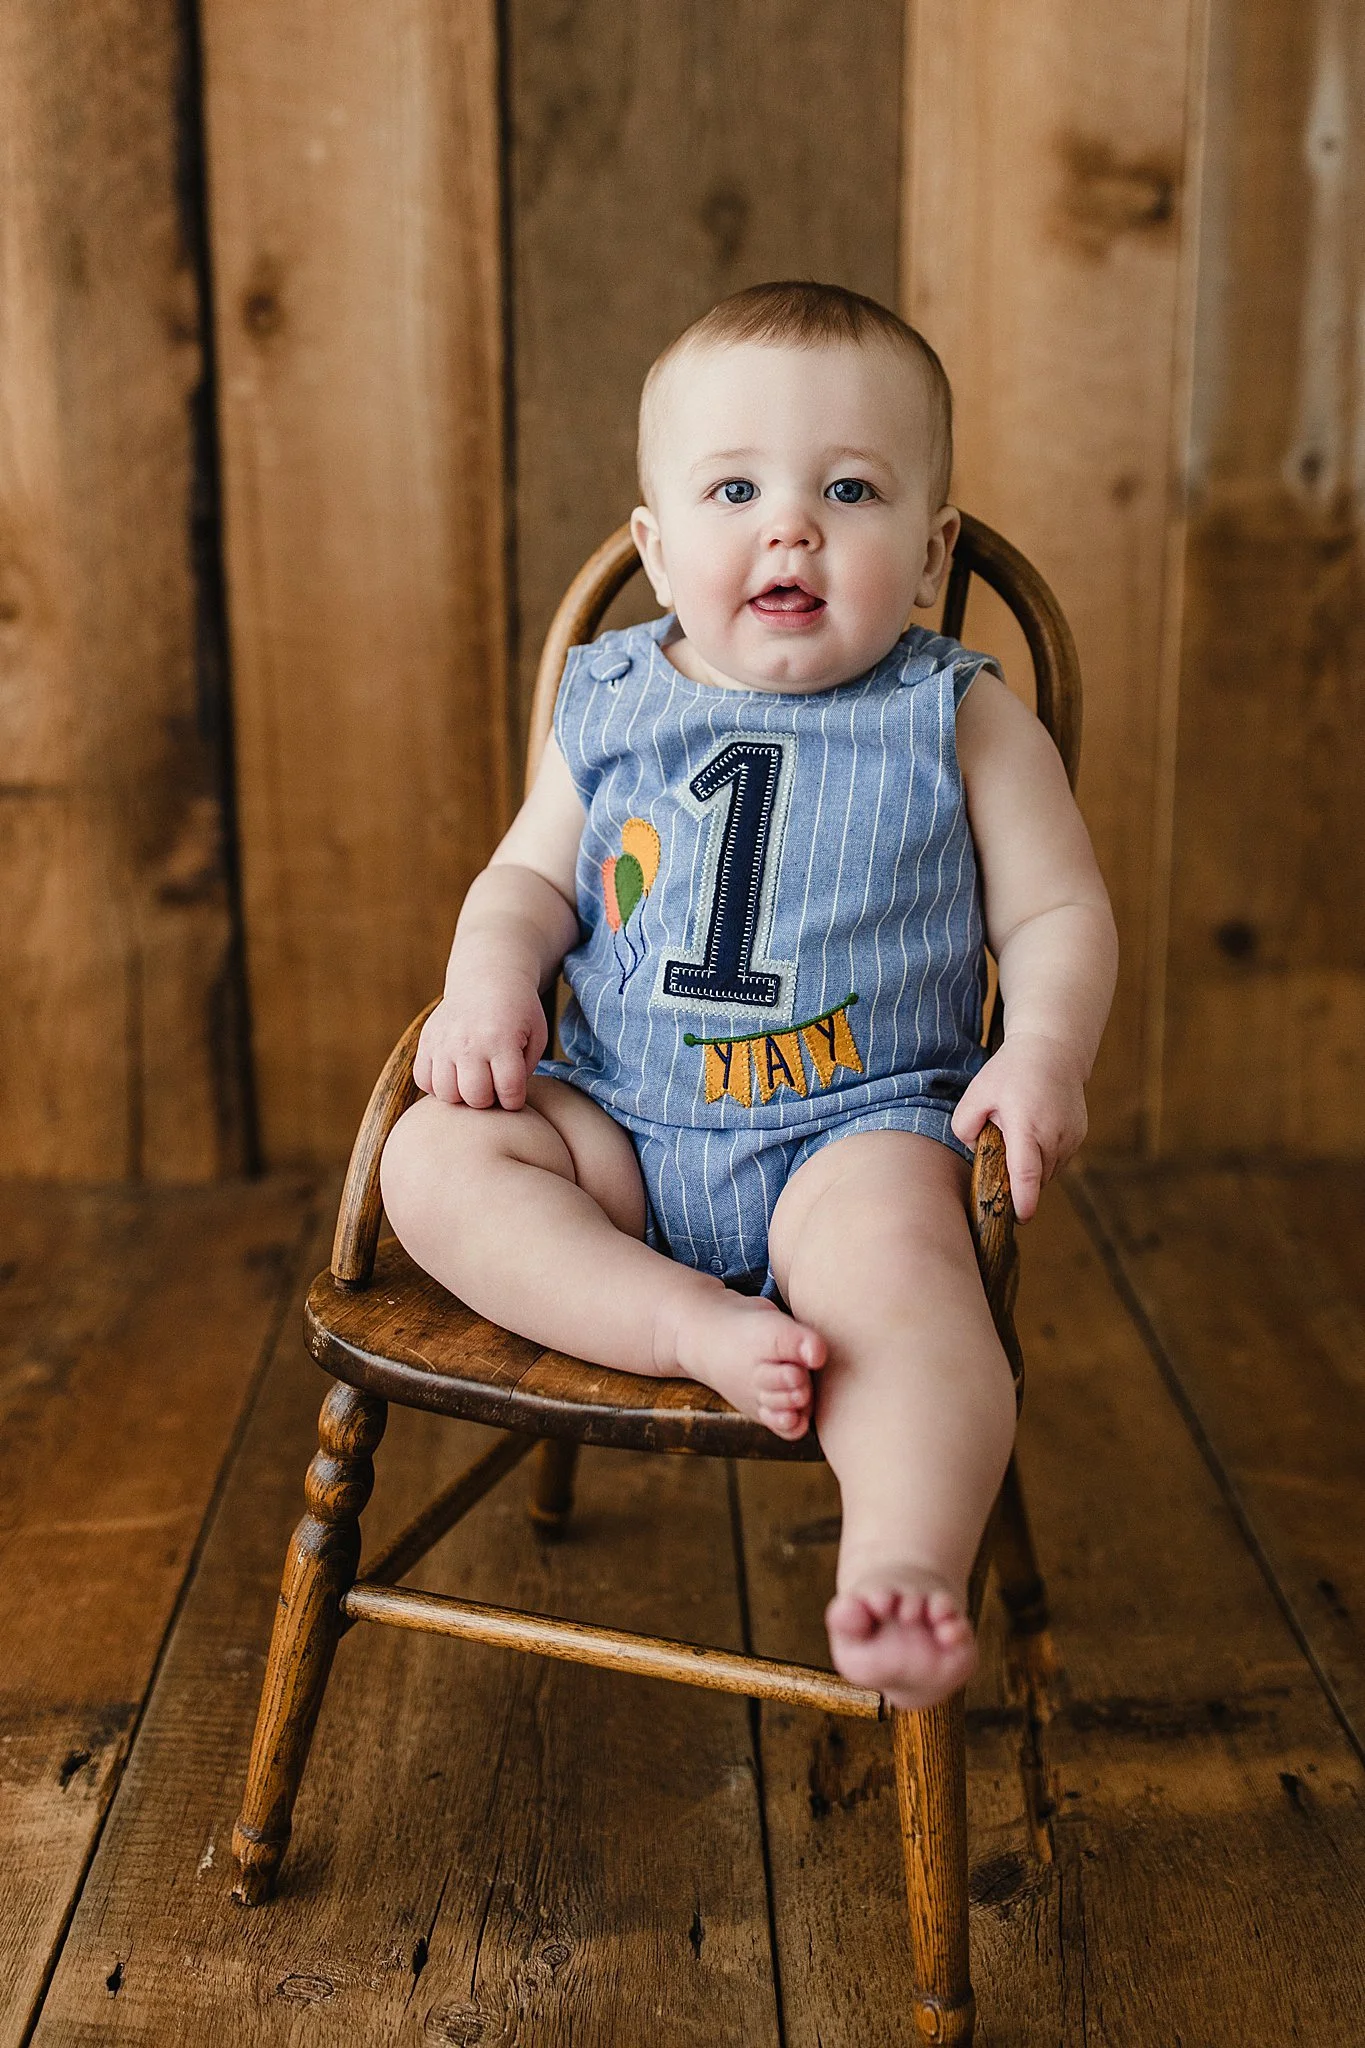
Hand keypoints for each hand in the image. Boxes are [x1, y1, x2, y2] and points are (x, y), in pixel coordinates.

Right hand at [413, 966, 548, 1109]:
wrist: (487, 979)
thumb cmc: (517, 1012)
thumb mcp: (536, 1036)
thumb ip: (524, 1072)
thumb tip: (503, 1102)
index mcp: (501, 1040)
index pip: (508, 1092)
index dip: (514, 1101)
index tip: (514, 1093)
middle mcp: (469, 1042)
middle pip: (475, 1098)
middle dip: (488, 1100)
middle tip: (493, 1087)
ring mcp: (443, 1042)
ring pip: (446, 1094)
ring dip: (462, 1095)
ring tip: (474, 1082)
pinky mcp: (426, 1041)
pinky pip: (423, 1080)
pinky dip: (437, 1085)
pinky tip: (454, 1075)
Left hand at [951, 1031, 1088, 1221]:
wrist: (1053, 1050)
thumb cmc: (1010, 1071)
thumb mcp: (977, 1093)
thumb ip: (964, 1127)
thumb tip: (973, 1151)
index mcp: (1027, 1125)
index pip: (1027, 1174)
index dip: (1023, 1201)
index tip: (1020, 1219)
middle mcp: (1054, 1135)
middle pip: (1035, 1179)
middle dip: (1017, 1182)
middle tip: (1000, 1160)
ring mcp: (1071, 1137)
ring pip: (1048, 1172)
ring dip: (1031, 1168)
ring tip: (1018, 1137)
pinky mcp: (1079, 1136)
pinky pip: (1058, 1160)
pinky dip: (1043, 1157)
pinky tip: (1033, 1134)